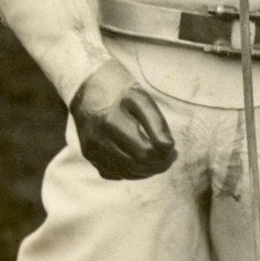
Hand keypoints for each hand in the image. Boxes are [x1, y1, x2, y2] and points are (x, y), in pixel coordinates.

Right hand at [70, 58, 176, 179]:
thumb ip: (157, 122)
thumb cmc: (119, 90)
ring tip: (158, 154)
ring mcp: (91, 150)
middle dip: (160, 163)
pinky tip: (140, 158)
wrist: (86, 86)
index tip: (173, 146)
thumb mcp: (141, 97)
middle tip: (170, 154)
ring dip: (148, 168)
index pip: (146, 151)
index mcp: (112, 120)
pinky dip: (133, 170)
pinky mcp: (89, 156)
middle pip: (138, 165)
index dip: (165, 153)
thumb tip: (168, 147)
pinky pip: (116, 174)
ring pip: (128, 173)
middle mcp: (98, 139)